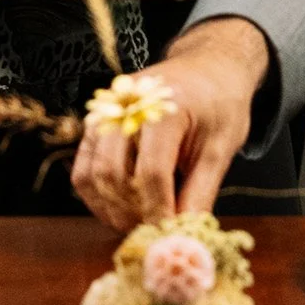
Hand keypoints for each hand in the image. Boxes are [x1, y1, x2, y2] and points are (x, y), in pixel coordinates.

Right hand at [71, 17, 270, 230]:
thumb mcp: (221, 148)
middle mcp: (125, 105)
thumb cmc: (219, 104)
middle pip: (113, 174)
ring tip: (140, 222)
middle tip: (155, 232)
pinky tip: (123, 208)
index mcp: (164, 107)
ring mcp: (105, 112)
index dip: (159, 211)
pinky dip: (97, 196)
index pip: (151, 172)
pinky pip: (82, 169)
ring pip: (90, 175)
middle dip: (133, 213)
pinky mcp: (96, 122)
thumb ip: (200, 192)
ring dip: (111, 209)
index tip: (169, 236)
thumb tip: (183, 237)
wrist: (207, 67)